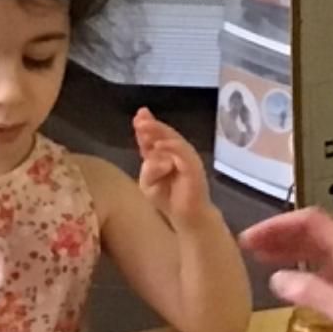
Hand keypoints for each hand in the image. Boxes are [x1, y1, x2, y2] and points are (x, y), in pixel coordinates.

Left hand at [133, 107, 212, 225]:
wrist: (187, 216)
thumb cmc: (168, 198)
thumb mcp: (149, 183)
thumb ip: (148, 169)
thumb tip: (153, 157)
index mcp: (165, 154)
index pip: (155, 137)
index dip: (147, 126)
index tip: (138, 115)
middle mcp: (177, 153)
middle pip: (165, 134)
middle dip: (152, 125)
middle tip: (140, 117)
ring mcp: (187, 159)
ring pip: (174, 141)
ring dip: (159, 132)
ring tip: (145, 126)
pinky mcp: (194, 168)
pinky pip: (183, 155)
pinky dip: (172, 148)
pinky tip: (160, 144)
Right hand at [240, 207, 332, 331]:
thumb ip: (312, 294)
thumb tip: (276, 279)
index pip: (310, 222)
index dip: (276, 226)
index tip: (247, 239)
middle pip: (313, 232)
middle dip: (278, 236)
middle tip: (245, 249)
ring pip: (320, 249)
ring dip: (290, 251)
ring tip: (260, 260)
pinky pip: (329, 266)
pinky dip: (306, 268)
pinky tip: (293, 281)